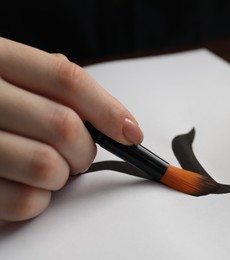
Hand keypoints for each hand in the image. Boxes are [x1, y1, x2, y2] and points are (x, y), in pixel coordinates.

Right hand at [0, 37, 142, 220]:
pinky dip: (39, 200)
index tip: (131, 133)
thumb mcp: (20, 78)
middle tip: (81, 154)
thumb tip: (120, 123)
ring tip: (50, 168)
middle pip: (64, 126)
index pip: (67, 80)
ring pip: (46, 167)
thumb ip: (62, 90)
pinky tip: (28, 185)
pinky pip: (25, 202)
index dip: (108, 109)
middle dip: (86, 149)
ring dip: (62, 175)